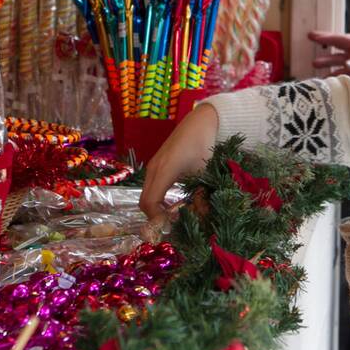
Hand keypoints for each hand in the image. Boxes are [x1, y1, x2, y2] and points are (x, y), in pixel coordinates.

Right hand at [139, 103, 218, 220]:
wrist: (201, 121)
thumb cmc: (205, 145)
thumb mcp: (205, 173)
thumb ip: (202, 197)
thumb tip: (201, 217)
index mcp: (165, 170)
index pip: (150, 202)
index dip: (156, 219)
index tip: (170, 227)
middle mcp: (154, 168)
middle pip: (144, 201)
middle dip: (155, 216)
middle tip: (172, 225)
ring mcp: (154, 165)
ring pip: (146, 194)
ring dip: (156, 208)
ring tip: (174, 215)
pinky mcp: (157, 164)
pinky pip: (151, 186)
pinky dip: (157, 198)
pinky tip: (174, 201)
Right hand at [309, 30, 349, 75]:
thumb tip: (346, 64)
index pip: (341, 39)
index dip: (327, 37)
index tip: (313, 35)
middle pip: (338, 47)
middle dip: (324, 44)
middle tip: (310, 38)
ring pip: (338, 61)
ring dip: (327, 62)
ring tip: (314, 63)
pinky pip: (342, 74)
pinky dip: (334, 76)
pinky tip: (326, 79)